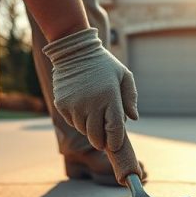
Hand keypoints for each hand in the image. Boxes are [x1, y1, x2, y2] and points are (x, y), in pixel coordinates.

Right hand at [43, 27, 142, 183]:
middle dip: (101, 141)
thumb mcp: (123, 75)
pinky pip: (72, 122)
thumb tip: (133, 118)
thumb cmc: (103, 64)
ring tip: (93, 116)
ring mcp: (74, 105)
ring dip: (89, 129)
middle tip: (104, 140)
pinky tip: (82, 108)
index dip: (115, 142)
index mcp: (109, 97)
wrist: (74, 51)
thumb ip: (130, 97)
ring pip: (83, 130)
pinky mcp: (62, 104)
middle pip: (96, 136)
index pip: (114, 130)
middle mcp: (91, 103)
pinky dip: (78, 120)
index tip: (115, 145)